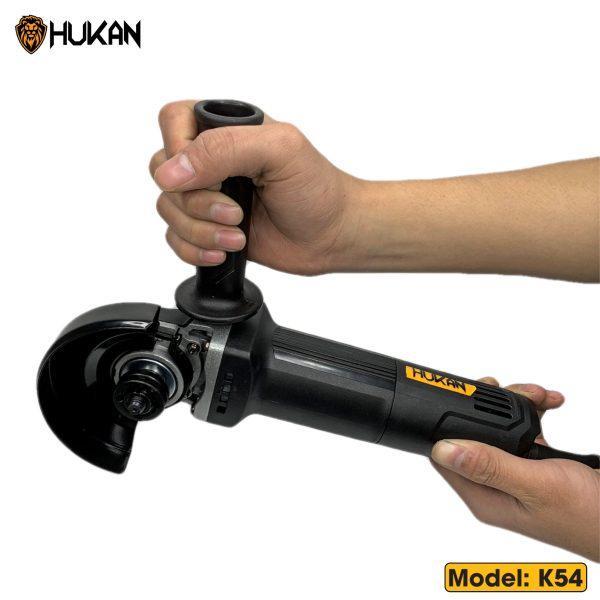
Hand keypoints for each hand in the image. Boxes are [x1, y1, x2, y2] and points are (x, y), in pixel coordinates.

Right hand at [149, 100, 362, 274]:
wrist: (332, 235)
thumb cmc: (317, 189)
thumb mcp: (279, 151)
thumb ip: (224, 148)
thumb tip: (171, 171)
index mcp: (227, 128)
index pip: (173, 120)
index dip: (176, 149)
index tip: (204, 176)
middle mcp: (212, 160)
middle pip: (162, 170)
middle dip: (195, 201)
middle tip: (235, 213)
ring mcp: (208, 195)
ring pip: (168, 209)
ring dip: (200, 230)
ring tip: (238, 235)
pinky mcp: (209, 228)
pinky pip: (176, 238)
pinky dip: (194, 249)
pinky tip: (225, 250)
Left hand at [431, 378, 599, 560]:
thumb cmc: (588, 515)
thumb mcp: (536, 485)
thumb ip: (491, 466)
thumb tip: (443, 450)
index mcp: (485, 497)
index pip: (445, 457)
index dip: (447, 424)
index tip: (464, 397)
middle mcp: (494, 485)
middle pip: (471, 434)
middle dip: (489, 407)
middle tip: (508, 390)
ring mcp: (513, 473)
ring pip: (498, 427)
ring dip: (517, 405)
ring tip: (539, 397)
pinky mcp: (532, 463)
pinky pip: (522, 429)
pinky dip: (535, 412)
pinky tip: (549, 405)